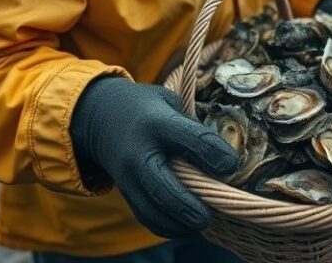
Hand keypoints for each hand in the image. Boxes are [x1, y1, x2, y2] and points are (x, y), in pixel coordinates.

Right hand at [70, 77, 237, 237]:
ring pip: (153, 210)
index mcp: (158, 123)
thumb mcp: (171, 104)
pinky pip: (146, 217)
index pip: (191, 140)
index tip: (231, 167)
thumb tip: (224, 159)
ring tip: (203, 222)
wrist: (100, 117)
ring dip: (180, 223)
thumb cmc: (149, 109)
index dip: (214, 154)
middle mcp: (139, 153)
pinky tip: (186, 226)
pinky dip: (167, 226)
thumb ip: (193, 129)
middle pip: (164, 188)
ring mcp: (128, 176)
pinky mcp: (125, 192)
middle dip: (189, 206)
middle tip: (211, 214)